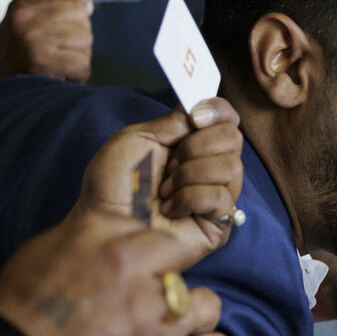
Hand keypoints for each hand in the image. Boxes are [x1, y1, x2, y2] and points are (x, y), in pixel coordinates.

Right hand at [0, 0, 93, 88]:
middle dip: (81, 33)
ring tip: (60, 63)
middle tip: (65, 49)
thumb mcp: (26, 24)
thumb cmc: (22, 57)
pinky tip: (62, 76)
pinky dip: (79, 74)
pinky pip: (82, 62)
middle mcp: (22, 18)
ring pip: (84, 37)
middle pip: (78, 12)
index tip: (86, 8)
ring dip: (80, 55)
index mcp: (19, 5)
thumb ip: (51, 8)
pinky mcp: (41, 61)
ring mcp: (31, 39)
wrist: (0, 94)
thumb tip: (91, 3)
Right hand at [0, 212, 211, 335]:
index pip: (147, 226)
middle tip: (144, 295)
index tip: (136, 266)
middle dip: (164, 273)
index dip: (145, 250)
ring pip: (188, 294)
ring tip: (149, 322)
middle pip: (174, 254)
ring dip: (175, 308)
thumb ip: (91, 237)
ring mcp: (146, 301)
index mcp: (98, 228)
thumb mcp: (48, 248)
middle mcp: (127, 259)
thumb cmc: (21, 305)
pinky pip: (183, 333)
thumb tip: (113, 236)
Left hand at [74, 98, 244, 256]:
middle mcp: (207, 169)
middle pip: (233, 137)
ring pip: (231, 166)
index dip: (217, 110)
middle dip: (196, 147)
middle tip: (168, 166)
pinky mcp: (219, 225)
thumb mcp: (137, 138)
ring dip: (189, 174)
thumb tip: (202, 106)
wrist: (103, 228)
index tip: (195, 117)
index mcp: (190, 145)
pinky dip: (189, 199)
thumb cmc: (112, 187)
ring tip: (163, 191)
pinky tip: (170, 210)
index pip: (226, 118)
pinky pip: (221, 197)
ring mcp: (216, 197)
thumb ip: (173, 121)